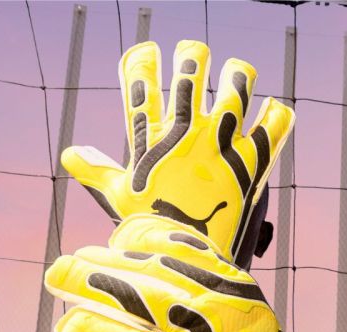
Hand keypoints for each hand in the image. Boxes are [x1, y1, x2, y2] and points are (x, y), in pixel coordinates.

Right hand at [60, 40, 293, 261]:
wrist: (182, 260)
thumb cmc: (146, 229)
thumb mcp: (117, 196)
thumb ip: (95, 170)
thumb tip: (69, 154)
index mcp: (151, 138)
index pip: (140, 79)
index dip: (142, 59)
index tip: (148, 55)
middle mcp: (186, 132)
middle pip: (191, 67)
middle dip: (192, 55)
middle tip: (194, 59)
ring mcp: (222, 144)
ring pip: (237, 81)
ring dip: (237, 72)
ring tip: (236, 73)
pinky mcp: (252, 163)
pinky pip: (274, 123)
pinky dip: (277, 113)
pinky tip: (272, 109)